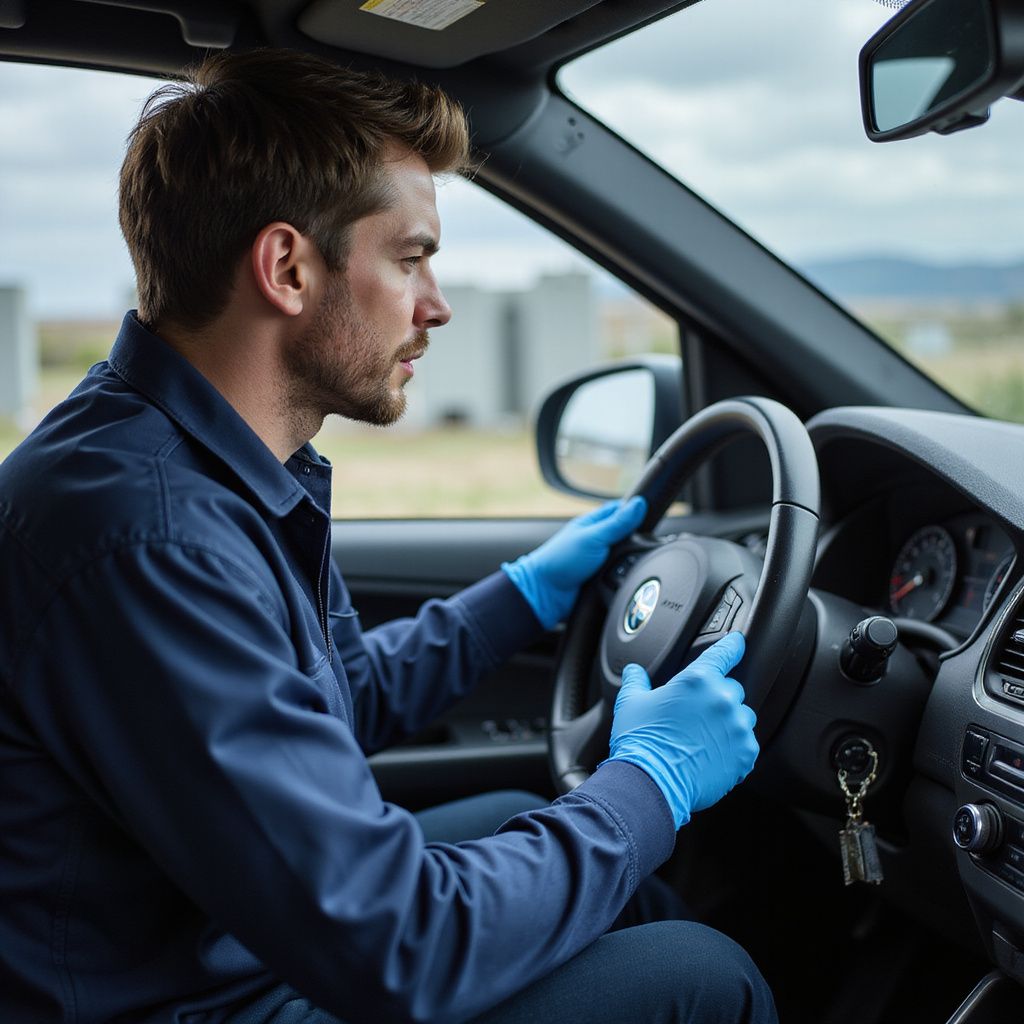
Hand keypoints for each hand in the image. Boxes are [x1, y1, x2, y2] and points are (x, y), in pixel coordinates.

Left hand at [501, 496, 646, 628]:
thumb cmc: (560, 560)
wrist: (546, 593)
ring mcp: (601, 560)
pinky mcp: (604, 578)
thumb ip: (617, 523)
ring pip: (628, 556)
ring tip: (633, 561)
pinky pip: (622, 574)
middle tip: (644, 542)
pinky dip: (626, 575)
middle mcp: (598, 540)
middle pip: (628, 534)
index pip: (620, 509)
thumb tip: (639, 504)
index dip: (635, 510)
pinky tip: (628, 575)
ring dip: (631, 559)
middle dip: (637, 538)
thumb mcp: (593, 537)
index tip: (650, 513)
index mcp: (594, 523)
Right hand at [604, 632, 757, 828]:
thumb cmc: (641, 742)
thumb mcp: (631, 704)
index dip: (732, 645)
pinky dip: (734, 749)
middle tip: (698, 715)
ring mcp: (737, 727)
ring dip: (729, 723)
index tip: (737, 642)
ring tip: (705, 739)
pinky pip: (747, 745)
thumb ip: (636, 681)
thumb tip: (633, 670)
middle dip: (718, 698)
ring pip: (743, 717)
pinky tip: (712, 757)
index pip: (723, 652)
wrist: (652, 782)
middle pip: (733, 689)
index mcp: (697, 680)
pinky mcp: (745, 754)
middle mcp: (722, 699)